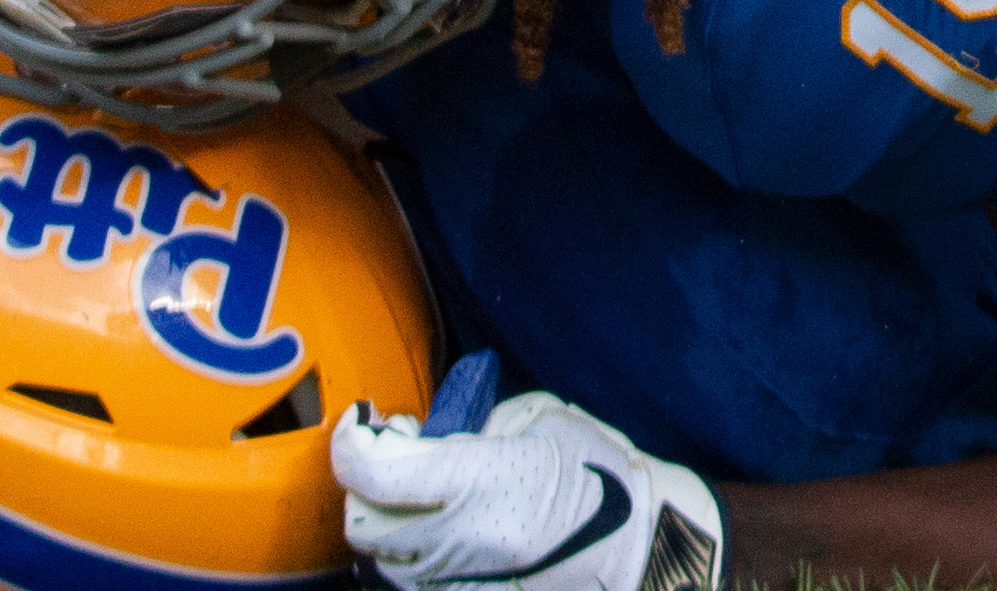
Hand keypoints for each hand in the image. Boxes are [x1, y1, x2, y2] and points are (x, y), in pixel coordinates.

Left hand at [334, 384, 724, 590]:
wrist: (645, 543)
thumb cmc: (601, 472)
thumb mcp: (535, 420)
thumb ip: (468, 428)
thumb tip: (422, 439)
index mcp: (478, 482)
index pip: (373, 473)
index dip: (351, 442)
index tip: (362, 421)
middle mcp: (460, 539)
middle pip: (364, 522)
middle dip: (364, 484)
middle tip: (394, 453)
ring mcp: (463, 581)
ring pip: (381, 561)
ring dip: (385, 522)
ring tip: (418, 493)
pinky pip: (414, 582)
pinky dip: (410, 556)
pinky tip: (439, 527)